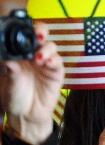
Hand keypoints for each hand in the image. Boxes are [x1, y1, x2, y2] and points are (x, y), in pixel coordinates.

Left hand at [0, 24, 64, 144]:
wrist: (26, 115)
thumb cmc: (14, 97)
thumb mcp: (8, 84)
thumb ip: (10, 71)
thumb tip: (9, 60)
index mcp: (19, 54)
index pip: (24, 36)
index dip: (24, 29)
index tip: (21, 29)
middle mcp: (33, 55)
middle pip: (40, 35)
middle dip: (40, 31)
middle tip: (38, 36)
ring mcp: (45, 62)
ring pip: (50, 46)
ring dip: (46, 48)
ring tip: (38, 58)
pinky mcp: (56, 71)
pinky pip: (57, 61)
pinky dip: (53, 60)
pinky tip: (46, 64)